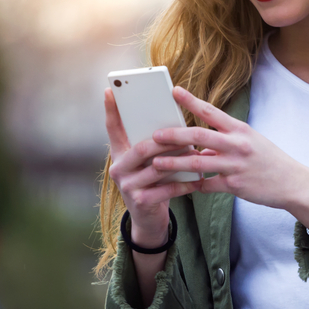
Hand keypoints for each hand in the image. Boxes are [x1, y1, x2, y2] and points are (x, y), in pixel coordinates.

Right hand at [104, 88, 201, 248]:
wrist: (148, 219)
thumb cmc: (152, 183)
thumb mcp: (146, 163)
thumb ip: (151, 145)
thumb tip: (172, 123)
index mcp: (119, 154)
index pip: (112, 128)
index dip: (110, 109)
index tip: (110, 89)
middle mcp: (118, 168)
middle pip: (142, 147)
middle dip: (166, 140)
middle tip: (186, 134)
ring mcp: (127, 186)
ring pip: (157, 168)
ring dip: (180, 161)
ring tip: (197, 154)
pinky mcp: (140, 201)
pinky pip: (166, 189)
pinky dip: (184, 184)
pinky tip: (198, 180)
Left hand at [151, 87, 308, 231]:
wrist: (293, 184)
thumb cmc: (270, 160)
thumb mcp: (250, 143)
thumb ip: (223, 143)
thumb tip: (199, 149)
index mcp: (240, 129)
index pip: (210, 111)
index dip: (190, 101)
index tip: (173, 91)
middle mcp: (237, 144)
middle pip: (199, 135)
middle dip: (174, 135)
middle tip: (155, 135)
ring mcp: (235, 165)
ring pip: (197, 162)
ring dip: (174, 162)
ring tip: (156, 163)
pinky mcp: (235, 186)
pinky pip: (207, 185)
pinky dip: (193, 185)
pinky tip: (181, 186)